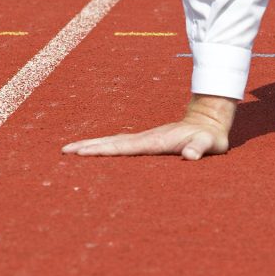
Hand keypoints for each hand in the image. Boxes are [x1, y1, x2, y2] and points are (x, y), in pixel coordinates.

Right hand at [61, 95, 237, 160]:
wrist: (209, 120)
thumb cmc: (210, 136)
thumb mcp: (209, 143)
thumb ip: (200, 148)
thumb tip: (190, 155)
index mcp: (155, 142)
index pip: (124, 147)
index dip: (103, 150)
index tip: (81, 152)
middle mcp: (146, 138)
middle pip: (112, 142)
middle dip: (89, 146)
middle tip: (64, 151)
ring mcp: (146, 138)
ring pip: (115, 141)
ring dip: (93, 146)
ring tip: (71, 150)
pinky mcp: (149, 141)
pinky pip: (122, 144)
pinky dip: (107, 147)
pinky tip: (98, 150)